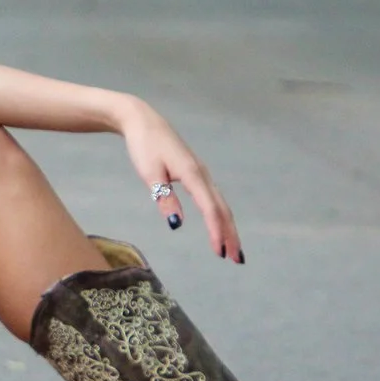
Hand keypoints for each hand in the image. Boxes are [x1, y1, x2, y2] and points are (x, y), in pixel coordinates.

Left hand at [119, 101, 244, 262]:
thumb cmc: (144, 146)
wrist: (142, 121)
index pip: (210, 208)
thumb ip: (164, 198)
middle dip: (230, 234)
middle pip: (222, 208)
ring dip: (228, 227)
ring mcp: (201, 173)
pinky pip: (213, 198)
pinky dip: (219, 215)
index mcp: (192, 174)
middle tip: (237, 260)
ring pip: (220, 204)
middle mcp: (202, 174)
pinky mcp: (196, 173)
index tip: (220, 253)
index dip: (216, 231)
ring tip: (232, 250)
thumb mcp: (150, 174)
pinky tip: (219, 225)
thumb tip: (177, 225)